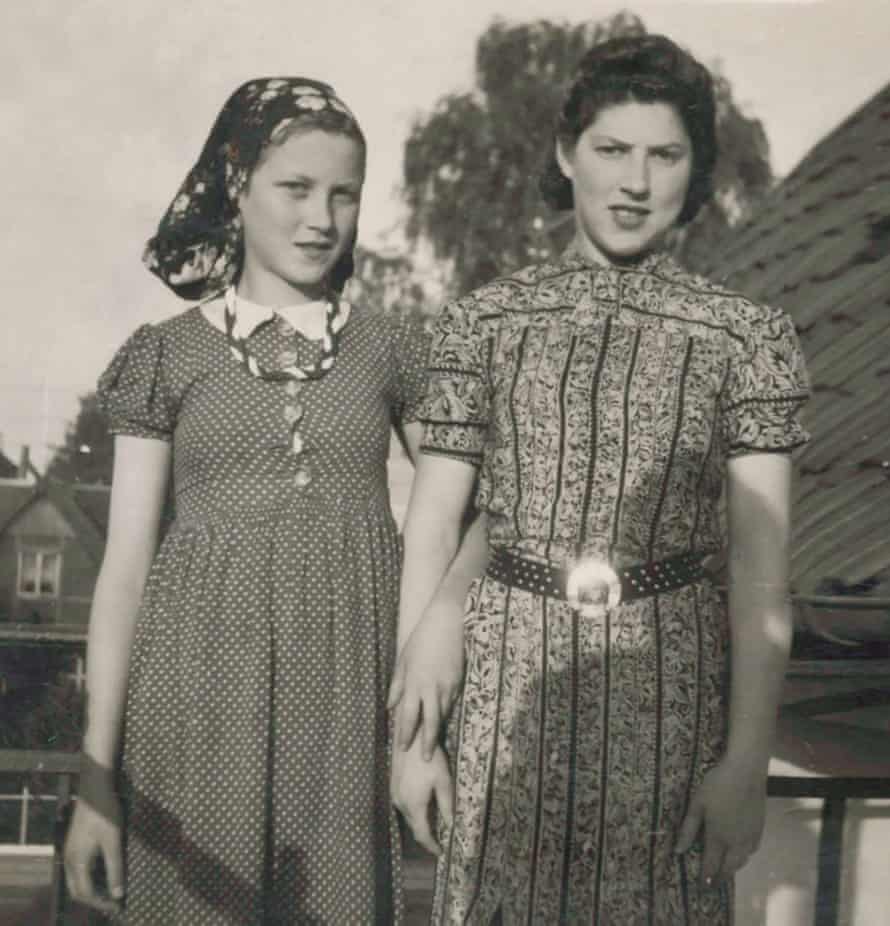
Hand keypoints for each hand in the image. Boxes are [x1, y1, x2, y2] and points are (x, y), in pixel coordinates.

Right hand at [64, 761, 124, 913]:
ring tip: (110, 892)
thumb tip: (118, 894)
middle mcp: (68, 860)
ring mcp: (69, 852)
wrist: (95, 788)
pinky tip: (103, 874)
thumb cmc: (106, 813)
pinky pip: (77, 870)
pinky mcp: (73, 845)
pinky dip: (88, 878)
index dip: (102, 903)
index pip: (86, 893)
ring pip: (76, 881)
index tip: (118, 907)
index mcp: (77, 862)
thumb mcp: (114, 841)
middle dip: (95, 900)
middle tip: (114, 903)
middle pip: (77, 891)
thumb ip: (115, 868)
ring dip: (91, 890)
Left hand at [388, 599, 464, 757]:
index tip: (402, 748)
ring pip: (443, 715)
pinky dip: (447, 714)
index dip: (406, 734)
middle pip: (430, 723)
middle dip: (427, 743)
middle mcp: (432, 688)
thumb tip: (390, 706)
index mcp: (414, 683)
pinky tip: (444, 721)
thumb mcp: (403, 660)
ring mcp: (448, 686)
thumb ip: (397, 685)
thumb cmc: (421, 640)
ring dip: (438, 731)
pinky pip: (452, 703)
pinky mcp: (459, 682)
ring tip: (434, 746)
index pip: (409, 716)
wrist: (446, 624)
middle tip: (426, 759)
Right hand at [391, 737, 452, 855]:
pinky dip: (414, 812)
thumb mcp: (444, 782)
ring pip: (408, 817)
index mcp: (414, 805)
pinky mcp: (393, 786)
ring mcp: (394, 795)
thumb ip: (447, 806)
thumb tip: (451, 827)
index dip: (431, 846)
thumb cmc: (430, 759)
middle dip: (426, 835)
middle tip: (440, 839)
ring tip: (434, 823)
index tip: (441, 852)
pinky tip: (424, 805)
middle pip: (414, 826)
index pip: (422, 834)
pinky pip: (404, 806)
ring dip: (420, 822)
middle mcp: (401, 804)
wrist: (411, 738)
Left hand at [675, 758, 766, 887]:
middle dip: (720, 877)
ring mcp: (750, 837)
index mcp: (718, 837)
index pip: (712, 865)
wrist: (746, 772)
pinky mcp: (760, 829)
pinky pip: (752, 851)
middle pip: (729, 868)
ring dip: (732, 868)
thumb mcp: (697, 804)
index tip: (701, 886)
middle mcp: (736, 842)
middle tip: (712, 883)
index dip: (706, 877)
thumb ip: (688, 830)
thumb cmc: (717, 785)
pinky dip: (744, 857)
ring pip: (742, 861)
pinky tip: (739, 853)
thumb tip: (678, 851)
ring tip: (724, 870)